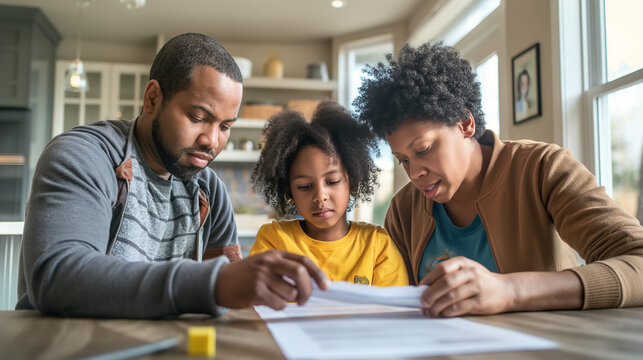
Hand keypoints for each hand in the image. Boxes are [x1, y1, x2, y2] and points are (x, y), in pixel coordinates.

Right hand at [214, 250, 329, 309]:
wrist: (219, 281)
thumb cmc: (247, 275)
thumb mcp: (266, 264)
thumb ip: (285, 269)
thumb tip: (311, 284)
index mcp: (275, 254)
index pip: (303, 261)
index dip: (318, 274)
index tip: (326, 286)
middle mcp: (270, 262)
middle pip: (300, 274)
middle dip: (307, 290)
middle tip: (304, 300)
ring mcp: (262, 276)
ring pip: (290, 293)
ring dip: (290, 301)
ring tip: (278, 298)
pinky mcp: (256, 290)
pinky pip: (279, 304)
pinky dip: (279, 307)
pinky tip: (269, 302)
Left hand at [419, 256, 514, 316]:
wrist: (507, 290)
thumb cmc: (480, 281)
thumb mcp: (466, 271)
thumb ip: (449, 276)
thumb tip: (425, 289)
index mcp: (463, 262)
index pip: (442, 268)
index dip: (428, 279)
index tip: (419, 289)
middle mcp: (470, 272)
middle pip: (445, 282)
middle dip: (431, 294)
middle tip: (422, 302)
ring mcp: (477, 286)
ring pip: (451, 296)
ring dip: (437, 305)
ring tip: (430, 311)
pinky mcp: (480, 301)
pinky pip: (460, 307)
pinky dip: (448, 311)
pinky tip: (443, 313)